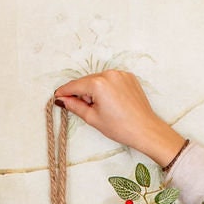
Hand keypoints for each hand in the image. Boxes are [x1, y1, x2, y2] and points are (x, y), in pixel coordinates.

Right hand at [53, 69, 185, 168]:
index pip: (75, 85)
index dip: (64, 92)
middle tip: (82, 108)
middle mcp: (109, 74)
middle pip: (86, 81)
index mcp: (98, 83)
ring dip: (94, 89)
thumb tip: (62, 100)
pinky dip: (106, 87)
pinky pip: (111, 79)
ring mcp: (120, 74)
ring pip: (98, 79)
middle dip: (81, 92)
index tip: (57, 96)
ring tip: (100, 107)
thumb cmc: (120, 127)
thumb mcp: (93, 118)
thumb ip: (75, 106)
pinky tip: (110, 102)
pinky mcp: (129, 77)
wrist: (145, 129)